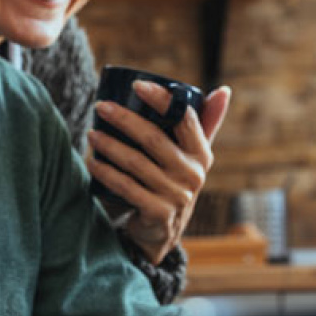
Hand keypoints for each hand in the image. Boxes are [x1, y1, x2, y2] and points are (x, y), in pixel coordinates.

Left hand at [86, 82, 230, 264]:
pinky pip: (127, 188)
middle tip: (100, 106)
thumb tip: (224, 89)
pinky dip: (107, 173)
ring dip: (109, 145)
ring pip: (136, 163)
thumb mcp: (192, 155)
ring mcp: (176, 195)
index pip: (184, 118)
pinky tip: (92, 163)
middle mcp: (193, 174)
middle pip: (153, 138)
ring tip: (91, 134)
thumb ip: (204, 123)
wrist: (163, 231)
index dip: (162, 99)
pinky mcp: (158, 213)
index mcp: (201, 153)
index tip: (136, 85)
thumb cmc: (174, 180)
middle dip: (124, 118)